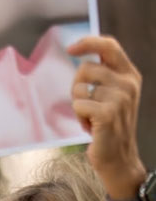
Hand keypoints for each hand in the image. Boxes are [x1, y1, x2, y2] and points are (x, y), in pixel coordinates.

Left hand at [69, 34, 143, 199]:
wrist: (119, 158)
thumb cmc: (109, 126)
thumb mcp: (113, 95)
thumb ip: (103, 74)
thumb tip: (79, 51)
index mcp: (130, 75)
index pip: (109, 46)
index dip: (89, 42)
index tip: (70, 48)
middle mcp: (128, 84)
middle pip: (86, 67)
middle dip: (77, 85)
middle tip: (85, 104)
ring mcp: (120, 98)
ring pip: (79, 89)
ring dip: (78, 105)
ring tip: (91, 118)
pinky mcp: (108, 113)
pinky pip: (79, 104)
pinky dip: (79, 117)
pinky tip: (90, 127)